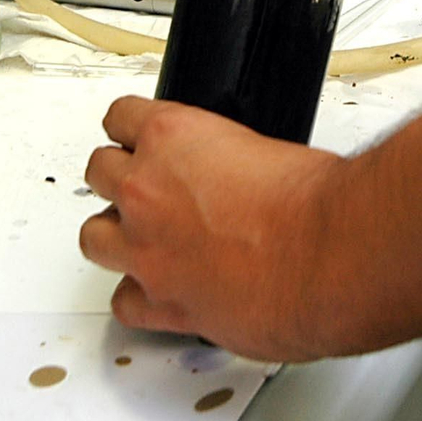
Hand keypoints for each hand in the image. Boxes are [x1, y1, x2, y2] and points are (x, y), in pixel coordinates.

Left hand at [80, 97, 343, 361]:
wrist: (328, 255)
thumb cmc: (313, 204)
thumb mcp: (273, 148)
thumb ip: (238, 160)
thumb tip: (242, 173)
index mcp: (173, 136)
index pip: (121, 117)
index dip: (133, 130)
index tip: (140, 139)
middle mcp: (147, 191)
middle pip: (99, 172)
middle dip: (121, 180)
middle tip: (149, 190)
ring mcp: (146, 250)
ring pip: (93, 237)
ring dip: (116, 235)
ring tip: (144, 239)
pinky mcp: (161, 303)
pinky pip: (123, 302)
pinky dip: (138, 297)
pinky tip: (159, 290)